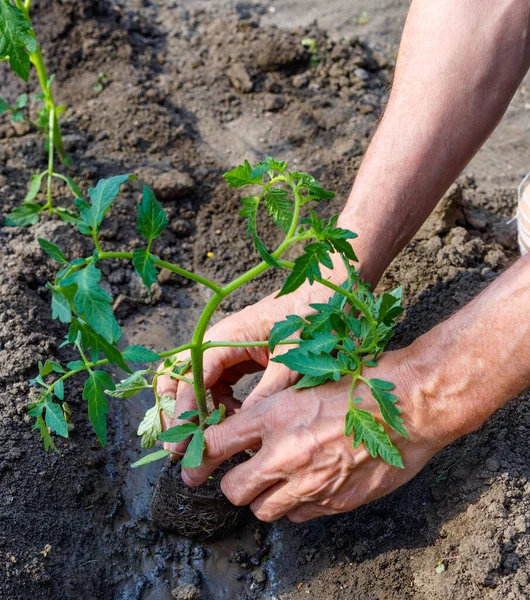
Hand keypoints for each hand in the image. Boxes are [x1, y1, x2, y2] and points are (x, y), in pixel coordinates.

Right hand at [156, 276, 345, 453]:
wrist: (324, 298)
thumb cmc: (309, 319)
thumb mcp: (294, 356)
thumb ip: (271, 388)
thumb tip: (247, 423)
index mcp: (228, 335)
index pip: (193, 373)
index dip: (185, 407)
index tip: (183, 439)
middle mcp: (219, 342)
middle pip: (180, 374)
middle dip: (175, 410)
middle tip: (178, 446)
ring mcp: (227, 351)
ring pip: (195, 383)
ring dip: (195, 412)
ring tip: (202, 442)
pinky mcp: (238, 359)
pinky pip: (217, 385)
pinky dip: (218, 405)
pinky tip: (234, 420)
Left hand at [178, 344, 456, 521]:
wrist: (410, 406)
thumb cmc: (361, 384)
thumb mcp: (307, 383)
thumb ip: (273, 412)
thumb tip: (246, 432)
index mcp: (275, 414)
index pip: (214, 442)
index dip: (198, 455)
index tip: (195, 461)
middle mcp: (285, 452)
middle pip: (232, 489)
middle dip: (233, 482)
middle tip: (245, 471)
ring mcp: (310, 483)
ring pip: (262, 510)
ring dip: (264, 497)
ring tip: (278, 479)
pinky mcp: (334, 502)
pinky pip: (297, 516)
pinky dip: (295, 505)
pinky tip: (309, 485)